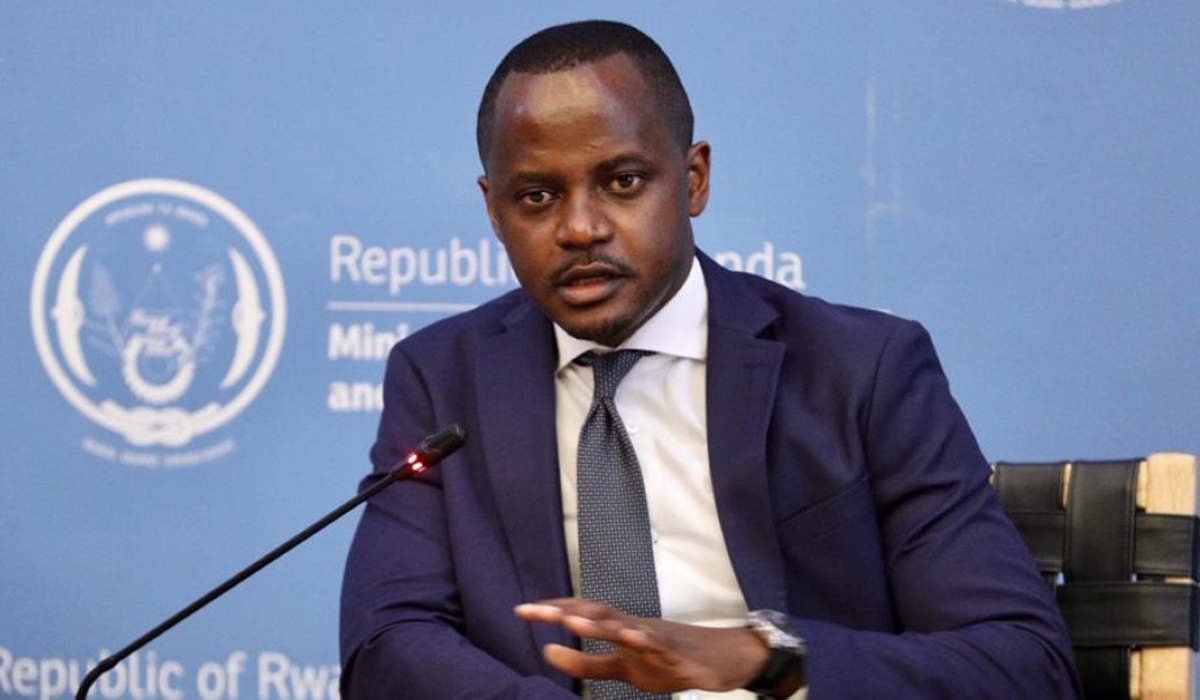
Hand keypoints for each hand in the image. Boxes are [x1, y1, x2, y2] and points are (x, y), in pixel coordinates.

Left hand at [514, 598, 768, 693]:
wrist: (718, 659)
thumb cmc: (666, 660)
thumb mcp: (622, 669)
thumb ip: (585, 664)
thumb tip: (547, 652)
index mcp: (618, 629)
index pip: (580, 614)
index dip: (553, 611)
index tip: (522, 610)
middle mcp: (633, 625)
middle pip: (594, 613)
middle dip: (563, 611)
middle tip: (531, 610)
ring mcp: (655, 637)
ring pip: (624, 627)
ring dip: (598, 625)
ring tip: (570, 623)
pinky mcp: (677, 652)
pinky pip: (660, 645)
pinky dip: (645, 640)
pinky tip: (632, 637)